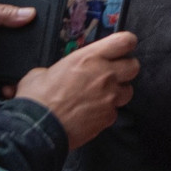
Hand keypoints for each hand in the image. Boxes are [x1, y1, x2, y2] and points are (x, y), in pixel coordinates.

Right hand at [15, 31, 138, 149]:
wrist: (37, 128)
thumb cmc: (37, 100)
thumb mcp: (41, 73)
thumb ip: (60, 68)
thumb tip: (58, 73)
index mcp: (89, 58)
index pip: (124, 41)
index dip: (126, 43)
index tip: (123, 47)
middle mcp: (105, 75)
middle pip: (133, 66)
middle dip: (125, 69)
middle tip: (111, 74)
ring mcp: (110, 97)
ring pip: (128, 90)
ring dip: (117, 92)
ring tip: (99, 97)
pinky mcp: (109, 116)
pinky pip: (114, 111)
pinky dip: (105, 112)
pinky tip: (91, 113)